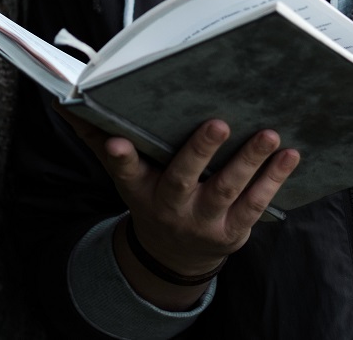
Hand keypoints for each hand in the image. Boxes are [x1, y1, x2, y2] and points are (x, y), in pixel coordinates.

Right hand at [55, 106, 299, 305]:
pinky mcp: (233, 230)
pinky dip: (274, 179)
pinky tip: (290, 154)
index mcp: (139, 186)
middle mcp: (170, 205)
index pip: (125, 169)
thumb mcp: (123, 171)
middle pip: (182, 178)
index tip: (117, 140)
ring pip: (227, 190)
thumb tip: (62, 99)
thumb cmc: (150, 192)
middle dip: (199, 152)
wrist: (175, 253)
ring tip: (267, 134)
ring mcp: (204, 220)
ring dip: (249, 162)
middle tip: (217, 123)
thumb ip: (96, 134)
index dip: (120, 156)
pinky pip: (256, 204)